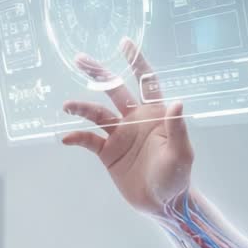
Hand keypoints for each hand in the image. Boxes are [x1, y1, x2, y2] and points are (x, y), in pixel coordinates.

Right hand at [60, 38, 192, 215]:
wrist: (163, 204)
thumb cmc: (177, 177)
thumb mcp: (181, 153)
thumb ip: (177, 128)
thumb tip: (178, 102)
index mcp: (155, 114)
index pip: (146, 82)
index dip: (136, 62)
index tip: (124, 42)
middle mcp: (135, 119)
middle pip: (114, 90)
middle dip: (99, 74)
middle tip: (80, 58)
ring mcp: (120, 135)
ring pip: (97, 113)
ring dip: (82, 107)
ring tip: (67, 106)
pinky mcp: (108, 153)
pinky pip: (89, 141)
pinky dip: (77, 137)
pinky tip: (68, 138)